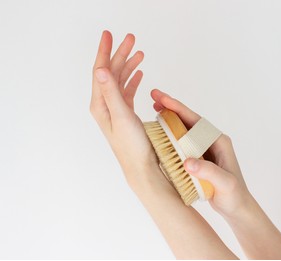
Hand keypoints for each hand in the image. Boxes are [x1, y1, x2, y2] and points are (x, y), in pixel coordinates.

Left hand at [90, 31, 157, 186]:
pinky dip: (133, 80)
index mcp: (100, 104)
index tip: (109, 35)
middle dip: (120, 54)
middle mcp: (105, 105)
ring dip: (128, 66)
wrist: (141, 166)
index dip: (105, 51)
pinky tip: (139, 74)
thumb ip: (111, 92)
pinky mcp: (125, 114)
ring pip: (120, 81)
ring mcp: (115, 109)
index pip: (100, 71)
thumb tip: (99, 68)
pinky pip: (127, 91)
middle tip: (131, 39)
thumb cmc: (132, 146)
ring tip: (139, 53)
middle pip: (111, 73)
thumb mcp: (121, 116)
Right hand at [151, 89, 252, 216]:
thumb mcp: (224, 183)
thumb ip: (208, 172)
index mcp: (219, 141)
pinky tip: (161, 134)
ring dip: (170, 120)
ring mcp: (204, 149)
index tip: (163, 99)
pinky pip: (182, 142)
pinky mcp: (199, 158)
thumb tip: (187, 161)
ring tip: (155, 109)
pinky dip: (171, 135)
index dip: (179, 109)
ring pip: (184, 130)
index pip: (196, 121)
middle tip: (154, 98)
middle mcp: (211, 142)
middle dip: (172, 108)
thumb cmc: (234, 195)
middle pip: (189, 120)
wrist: (237, 207)